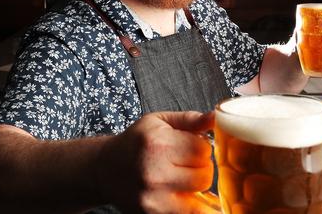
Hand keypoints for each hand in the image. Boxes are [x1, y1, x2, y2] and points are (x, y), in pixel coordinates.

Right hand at [96, 111, 218, 213]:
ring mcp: (152, 197)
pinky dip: (190, 204)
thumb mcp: (159, 122)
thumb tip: (216, 118)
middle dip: (201, 168)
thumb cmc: (135, 142)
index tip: (192, 146)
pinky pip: (188, 212)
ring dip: (195, 187)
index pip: (203, 150)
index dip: (202, 147)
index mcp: (158, 143)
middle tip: (186, 164)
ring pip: (199, 196)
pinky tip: (181, 193)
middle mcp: (154, 171)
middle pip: (205, 175)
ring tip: (182, 177)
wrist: (105, 169)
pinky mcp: (152, 213)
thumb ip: (190, 119)